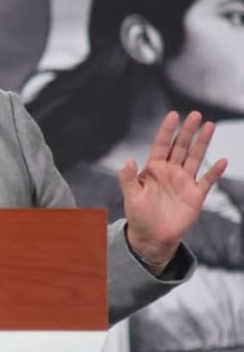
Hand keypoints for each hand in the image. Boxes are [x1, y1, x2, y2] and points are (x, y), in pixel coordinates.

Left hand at [119, 111, 227, 271]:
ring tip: (210, 126)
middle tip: (195, 114)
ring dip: (202, 143)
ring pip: (195, 158)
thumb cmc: (138, 216)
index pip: (161, 145)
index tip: (173, 115)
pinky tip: (222, 161)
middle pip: (180, 147)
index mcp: (153, 169)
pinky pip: (207, 181)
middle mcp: (170, 172)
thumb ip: (128, 178)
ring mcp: (184, 182)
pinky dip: (215, 172)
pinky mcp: (195, 195)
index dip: (167, 131)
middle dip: (188, 131)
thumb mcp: (130, 196)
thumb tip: (128, 160)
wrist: (152, 237)